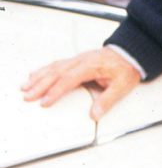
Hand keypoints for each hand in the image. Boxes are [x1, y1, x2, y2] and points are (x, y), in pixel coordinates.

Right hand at [22, 47, 140, 120]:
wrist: (130, 53)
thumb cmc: (126, 68)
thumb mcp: (122, 86)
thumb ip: (107, 100)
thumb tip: (94, 114)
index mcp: (91, 66)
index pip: (69, 79)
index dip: (55, 91)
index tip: (44, 101)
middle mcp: (82, 61)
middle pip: (57, 73)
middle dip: (40, 85)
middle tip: (27, 96)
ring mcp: (78, 59)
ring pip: (54, 67)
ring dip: (39, 77)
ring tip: (25, 86)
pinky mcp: (77, 60)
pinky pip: (57, 64)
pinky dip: (44, 70)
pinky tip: (35, 74)